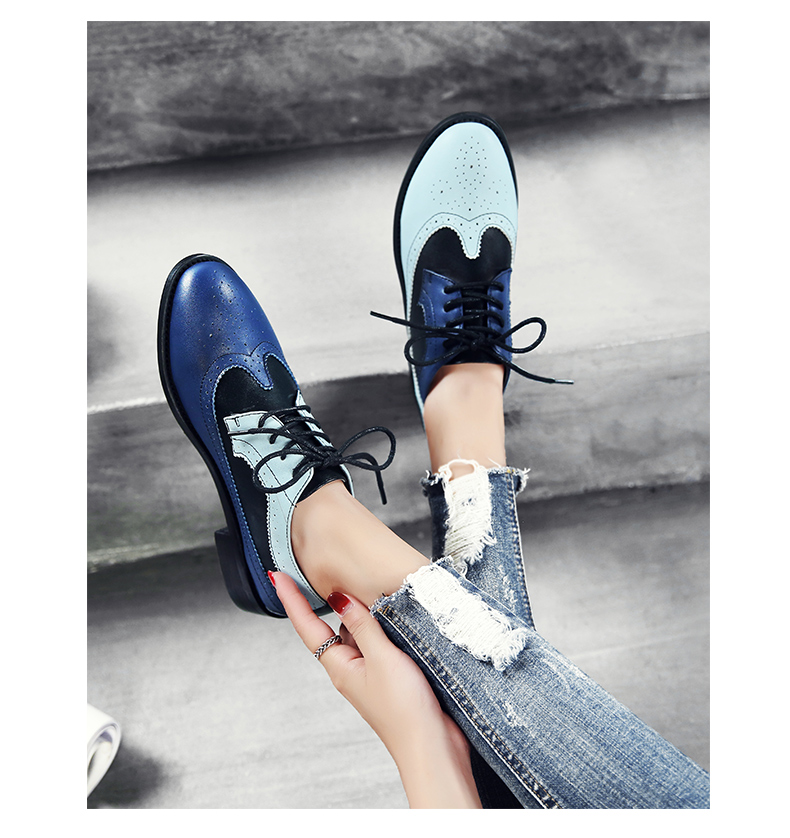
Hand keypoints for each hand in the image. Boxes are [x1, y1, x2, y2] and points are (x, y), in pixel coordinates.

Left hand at [271, 571, 480, 807]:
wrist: (432, 747)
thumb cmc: (405, 713)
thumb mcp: (382, 658)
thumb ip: (363, 626)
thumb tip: (340, 598)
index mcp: (340, 666)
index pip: (308, 627)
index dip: (292, 600)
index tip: (277, 576)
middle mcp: (351, 668)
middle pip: (335, 626)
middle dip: (334, 603)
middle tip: (330, 575)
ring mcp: (370, 672)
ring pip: (360, 632)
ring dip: (365, 614)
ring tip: (376, 595)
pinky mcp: (390, 675)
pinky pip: (379, 643)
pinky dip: (383, 627)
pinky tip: (396, 618)